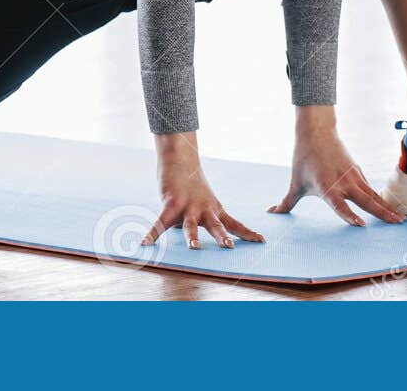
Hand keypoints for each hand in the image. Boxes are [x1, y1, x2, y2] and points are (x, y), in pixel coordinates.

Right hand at [143, 132, 264, 248]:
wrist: (180, 158)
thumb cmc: (191, 183)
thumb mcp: (203, 201)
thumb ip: (199, 219)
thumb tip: (188, 235)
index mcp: (215, 209)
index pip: (234, 224)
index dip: (247, 233)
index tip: (261, 241)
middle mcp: (204, 209)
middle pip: (215, 225)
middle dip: (222, 237)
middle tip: (230, 248)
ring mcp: (187, 206)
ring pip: (190, 225)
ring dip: (191, 237)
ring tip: (194, 248)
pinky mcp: (170, 204)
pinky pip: (160, 222)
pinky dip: (152, 234)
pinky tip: (144, 243)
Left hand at [267, 108, 404, 226]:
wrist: (316, 132)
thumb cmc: (304, 159)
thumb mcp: (295, 182)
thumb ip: (286, 201)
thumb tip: (271, 212)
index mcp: (326, 188)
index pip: (339, 205)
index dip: (348, 215)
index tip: (360, 225)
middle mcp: (342, 183)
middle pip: (365, 200)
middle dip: (381, 213)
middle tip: (396, 223)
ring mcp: (353, 176)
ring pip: (373, 194)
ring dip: (387, 206)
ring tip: (400, 219)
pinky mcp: (358, 172)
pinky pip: (371, 188)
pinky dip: (381, 198)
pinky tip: (390, 208)